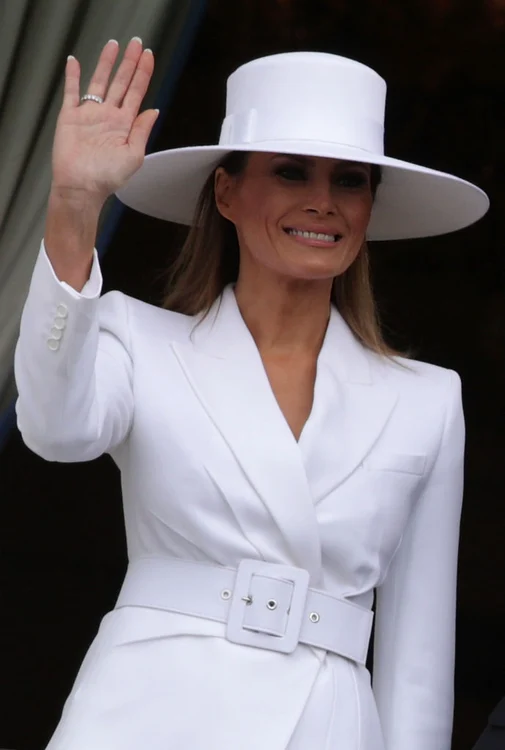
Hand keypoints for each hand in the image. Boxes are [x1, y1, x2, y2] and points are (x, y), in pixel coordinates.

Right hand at [51, 38, 157, 207]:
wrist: (82, 187)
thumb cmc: (108, 178)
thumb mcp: (134, 156)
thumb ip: (143, 131)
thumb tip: (154, 110)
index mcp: (125, 125)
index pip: (137, 93)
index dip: (143, 74)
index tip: (149, 56)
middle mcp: (108, 116)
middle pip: (121, 83)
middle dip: (129, 63)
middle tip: (136, 43)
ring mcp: (90, 115)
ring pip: (99, 82)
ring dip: (106, 63)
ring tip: (113, 45)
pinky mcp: (70, 117)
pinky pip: (71, 92)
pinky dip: (73, 77)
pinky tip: (75, 61)